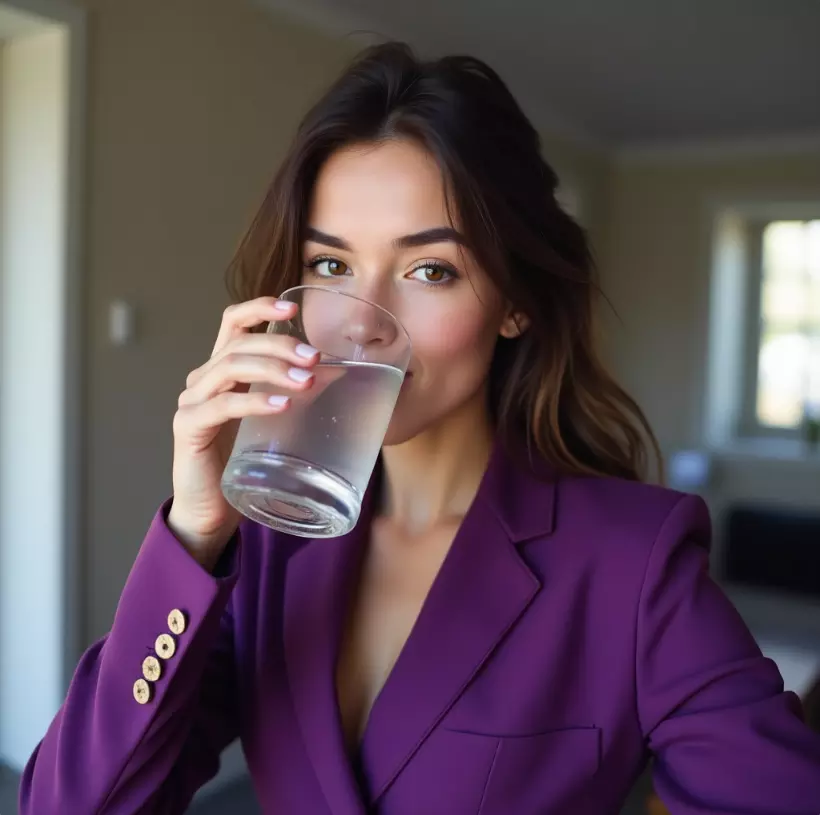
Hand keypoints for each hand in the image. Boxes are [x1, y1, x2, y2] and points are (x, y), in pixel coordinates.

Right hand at [167, 297, 318, 567]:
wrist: (212, 509)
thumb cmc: (246, 460)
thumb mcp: (277, 418)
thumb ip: (299, 391)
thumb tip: (344, 369)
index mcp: (222, 369)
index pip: (233, 323)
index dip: (259, 308)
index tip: (292, 308)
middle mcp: (203, 379)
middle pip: (239, 344)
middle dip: (280, 345)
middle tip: (315, 357)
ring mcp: (192, 402)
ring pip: (230, 367)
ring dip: (272, 369)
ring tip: (307, 382)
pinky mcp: (188, 428)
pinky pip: (221, 406)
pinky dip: (253, 402)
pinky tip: (281, 405)